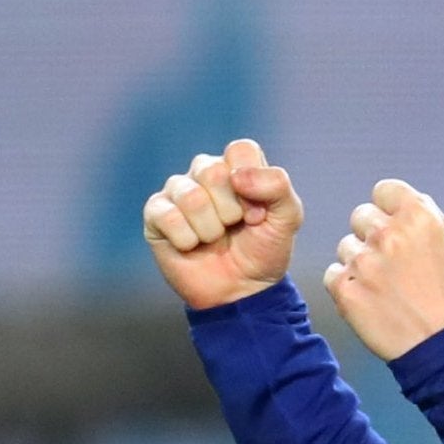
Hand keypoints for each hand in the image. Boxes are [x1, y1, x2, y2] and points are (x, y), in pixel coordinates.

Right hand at [142, 138, 303, 309]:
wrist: (241, 292)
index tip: (257, 214)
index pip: (240, 150)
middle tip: (233, 228)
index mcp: (236, 166)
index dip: (252, 185)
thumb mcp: (287, 218)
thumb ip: (277, 186)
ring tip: (214, 240)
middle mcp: (204, 172)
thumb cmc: (263, 251)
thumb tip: (236, 176)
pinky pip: (167, 216)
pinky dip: (186, 239)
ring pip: (191, 196)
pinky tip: (191, 246)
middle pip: (213, 172)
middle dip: (230, 211)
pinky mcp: (156, 215)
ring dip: (209, 229)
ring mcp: (178, 192)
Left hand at [322, 180, 443, 361]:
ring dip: (360, 262)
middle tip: (391, 263)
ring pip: (346, 247)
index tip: (396, 227)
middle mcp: (387, 234)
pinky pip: (333, 274)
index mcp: (417, 216)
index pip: (384, 190)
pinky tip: (369, 300)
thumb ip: (428, 215)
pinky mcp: (346, 291)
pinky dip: (346, 286)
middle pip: (361, 216)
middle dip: (373, 234)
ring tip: (384, 287)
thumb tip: (406, 201)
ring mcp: (363, 263)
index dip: (389, 208)